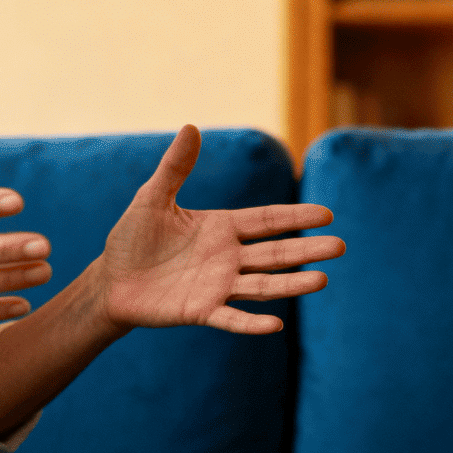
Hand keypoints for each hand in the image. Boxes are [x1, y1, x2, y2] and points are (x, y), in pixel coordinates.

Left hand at [89, 125, 342, 334]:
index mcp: (221, 228)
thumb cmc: (133, 238)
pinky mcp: (202, 311)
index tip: (326, 215)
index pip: (267, 221)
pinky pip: (231, 318)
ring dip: (292, 284)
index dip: (295, 218)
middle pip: (275, 253)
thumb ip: (175, 168)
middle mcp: (228, 258)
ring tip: (322, 279)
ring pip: (263, 285)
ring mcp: (218, 286)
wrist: (112, 281)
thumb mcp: (152, 198)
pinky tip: (275, 325)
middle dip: (307, 250)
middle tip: (340, 247)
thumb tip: (191, 127)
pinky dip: (252, 323)